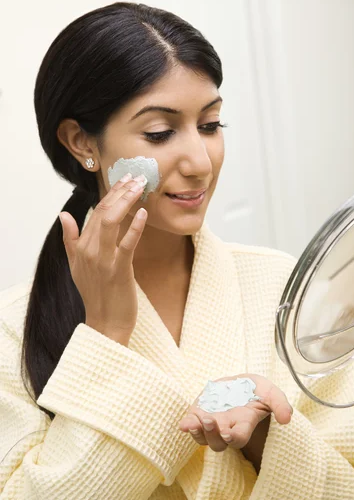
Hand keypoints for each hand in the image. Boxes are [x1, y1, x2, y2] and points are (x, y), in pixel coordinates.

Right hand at [59, 173, 147, 341]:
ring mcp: (103, 260)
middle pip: (103, 212)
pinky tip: (143, 213)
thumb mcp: (76, 265)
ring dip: (126, 201)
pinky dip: (135, 227)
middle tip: (136, 176)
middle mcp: (89, 250)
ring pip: (111, 222)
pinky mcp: (119, 270)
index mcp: (81, 247)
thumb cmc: (95, 294)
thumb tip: (63, 214)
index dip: (111, 194)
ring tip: (140, 187)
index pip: (95, 212)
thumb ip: (70, 238)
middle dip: (120, 191)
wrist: (106, 323)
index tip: (124, 180)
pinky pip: (127, 244)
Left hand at [179, 373, 292, 452]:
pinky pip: (191, 426)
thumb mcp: (271, 392)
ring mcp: (211, 423)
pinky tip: (184, 424)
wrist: (238, 383)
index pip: (239, 438)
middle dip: (213, 434)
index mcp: (244, 424)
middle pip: (219, 443)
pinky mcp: (198, 414)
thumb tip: (287, 419)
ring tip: (196, 422)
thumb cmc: (255, 390)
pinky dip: (186, 426)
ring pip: (203, 438)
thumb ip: (280, 404)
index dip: (234, 438)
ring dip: (198, 432)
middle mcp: (226, 428)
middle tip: (210, 419)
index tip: (229, 433)